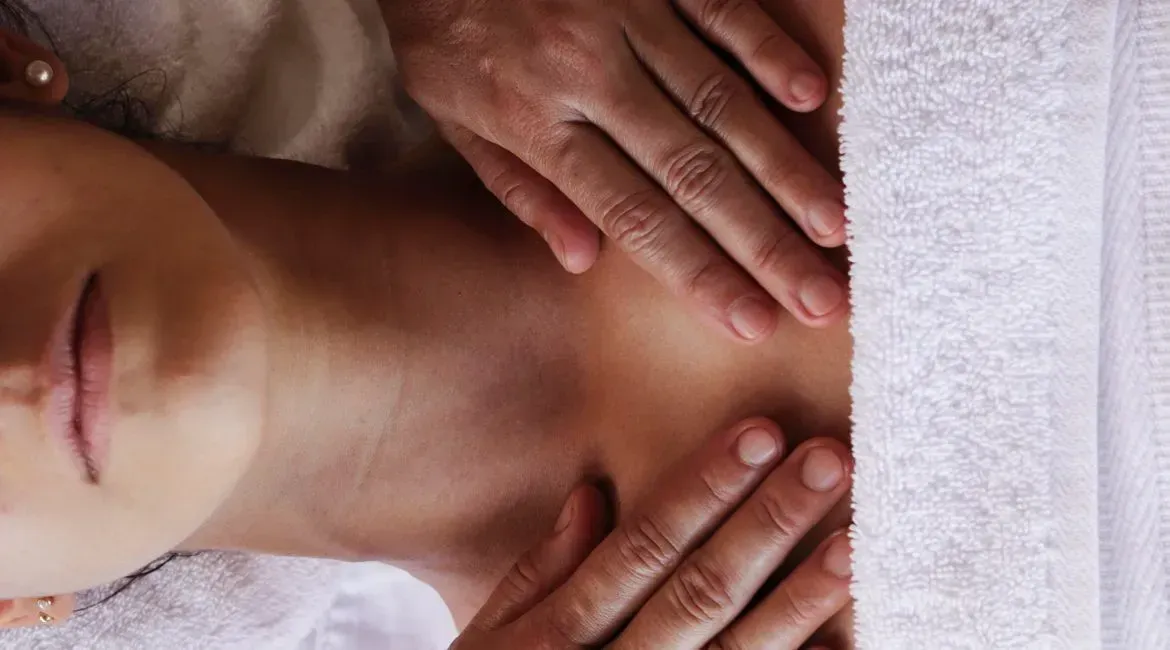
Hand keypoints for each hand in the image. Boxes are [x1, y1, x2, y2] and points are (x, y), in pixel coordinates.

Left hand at [381, 0, 848, 340]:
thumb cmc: (441, 25)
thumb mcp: (450, 116)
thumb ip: (518, 188)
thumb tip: (582, 261)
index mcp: (534, 122)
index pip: (633, 216)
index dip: (697, 274)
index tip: (752, 322)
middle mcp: (587, 74)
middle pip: (693, 173)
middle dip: (763, 243)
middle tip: (822, 297)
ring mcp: (626, 15)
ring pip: (719, 103)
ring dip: (783, 167)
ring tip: (835, 224)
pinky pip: (723, 11)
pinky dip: (768, 52)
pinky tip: (813, 99)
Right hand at [451, 418, 852, 648]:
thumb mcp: (488, 640)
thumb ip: (536, 572)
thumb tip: (591, 496)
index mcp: (561, 636)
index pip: (644, 546)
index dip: (704, 488)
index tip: (758, 433)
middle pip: (702, 591)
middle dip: (768, 524)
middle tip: (829, 462)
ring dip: (800, 601)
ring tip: (854, 545)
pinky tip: (843, 645)